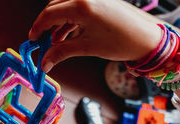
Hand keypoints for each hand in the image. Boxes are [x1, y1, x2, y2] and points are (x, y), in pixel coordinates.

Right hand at [29, 0, 161, 71]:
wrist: (148, 38)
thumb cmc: (123, 42)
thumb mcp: (88, 48)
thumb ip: (62, 52)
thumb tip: (45, 62)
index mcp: (81, 6)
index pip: (49, 14)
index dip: (37, 28)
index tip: (32, 40)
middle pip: (54, 7)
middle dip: (46, 25)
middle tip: (42, 42)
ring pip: (65, 7)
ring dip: (58, 23)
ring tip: (56, 43)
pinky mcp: (99, 2)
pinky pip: (77, 8)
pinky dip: (69, 21)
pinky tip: (68, 35)